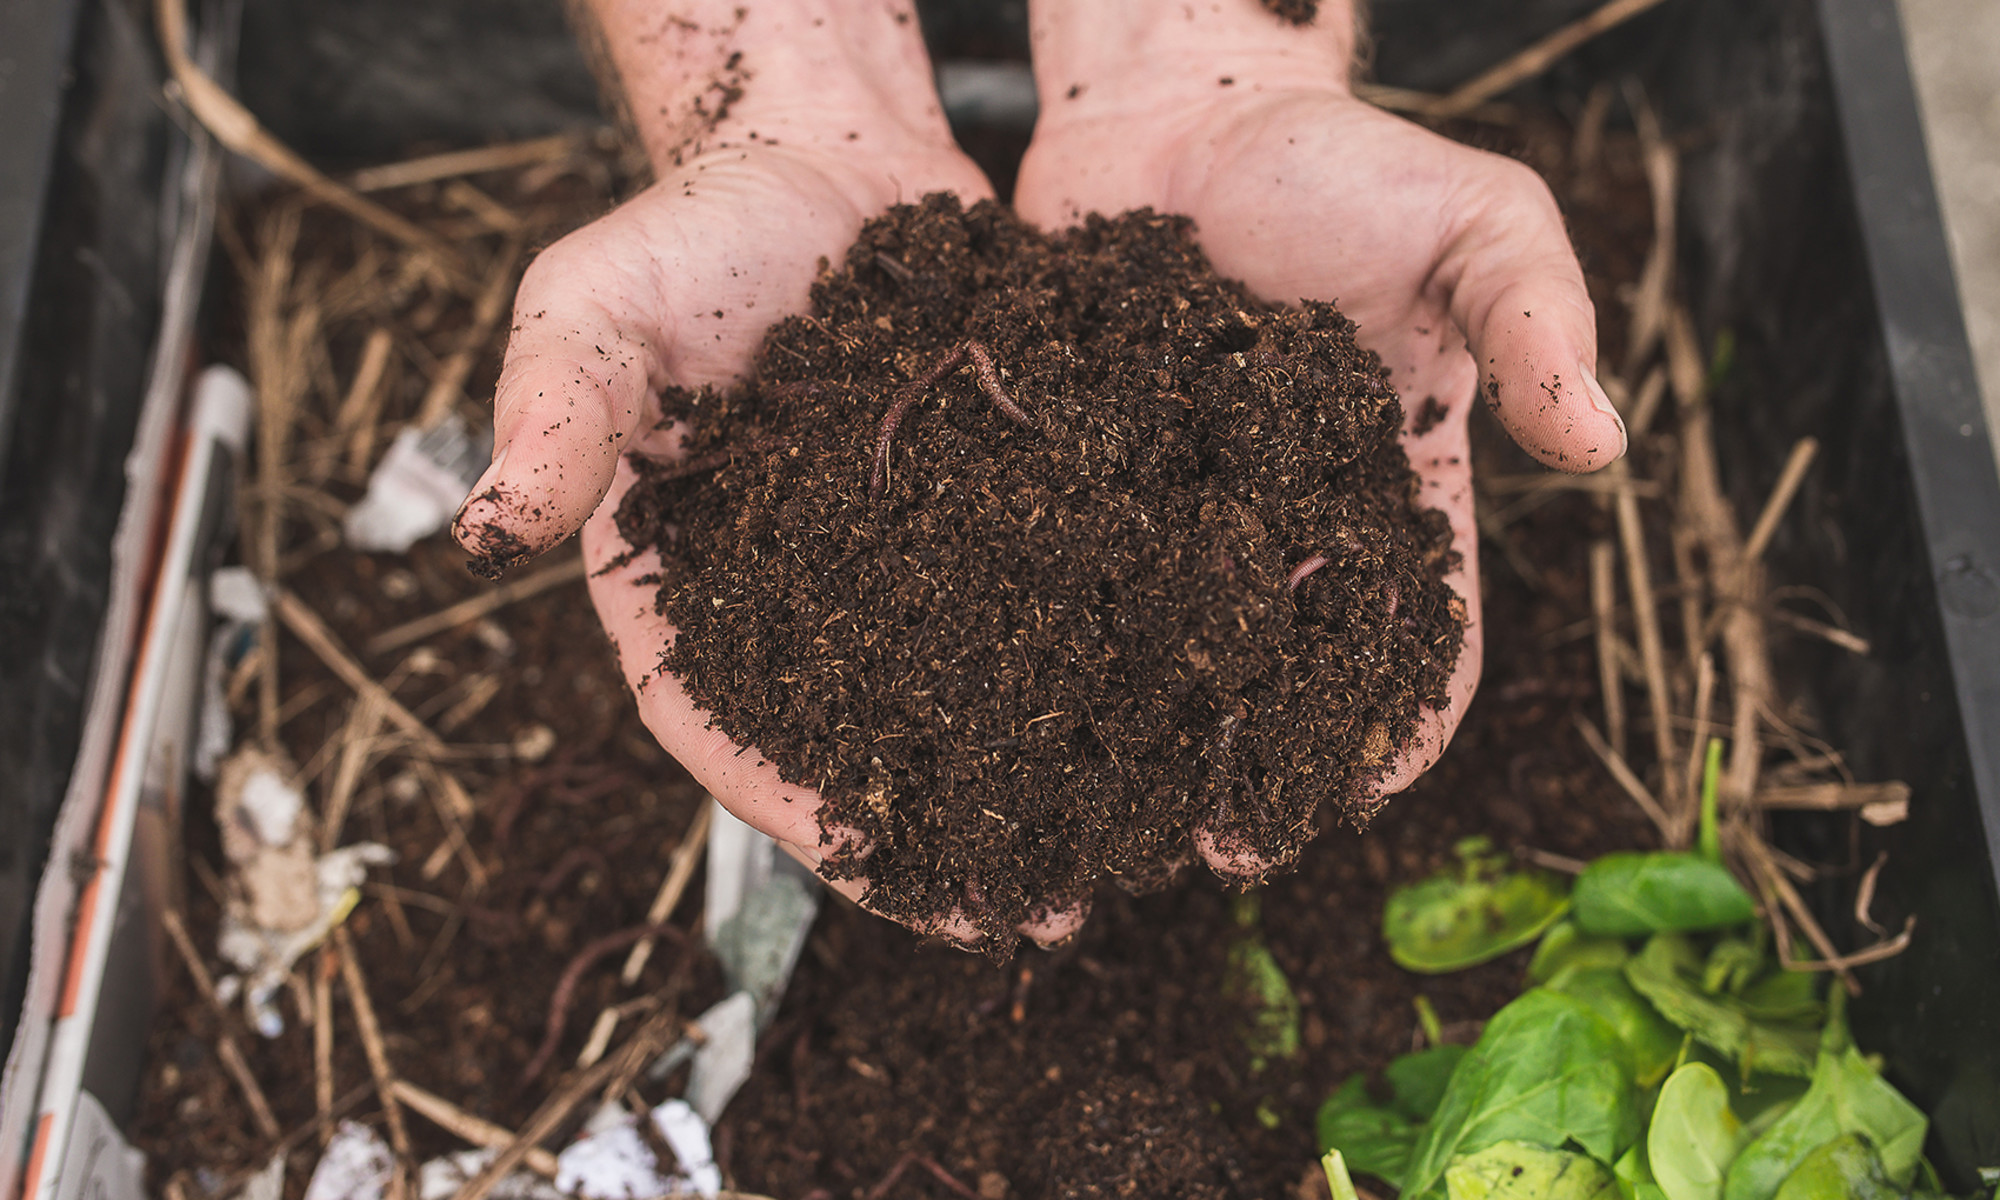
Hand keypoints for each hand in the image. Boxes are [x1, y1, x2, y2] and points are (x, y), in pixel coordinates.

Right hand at [451, 0, 1080, 943]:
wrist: (816, 156)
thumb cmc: (685, 235)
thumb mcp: (593, 306)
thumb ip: (554, 412)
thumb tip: (478, 530)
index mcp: (681, 588)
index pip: (722, 723)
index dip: (793, 802)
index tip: (876, 863)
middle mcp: (794, 604)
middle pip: (858, 744)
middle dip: (941, 835)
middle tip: (1033, 912)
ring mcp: (897, 571)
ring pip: (962, 699)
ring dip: (1034, 783)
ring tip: (1120, 856)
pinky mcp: (987, 520)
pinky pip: (1040, 606)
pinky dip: (1091, 666)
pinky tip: (1165, 718)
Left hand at [1015, 0, 1626, 869]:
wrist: (1175, 101)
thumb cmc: (1338, 157)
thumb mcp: (1470, 216)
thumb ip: (1536, 315)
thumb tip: (1607, 445)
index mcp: (1391, 494)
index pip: (1419, 635)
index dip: (1402, 719)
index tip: (1364, 790)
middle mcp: (1283, 526)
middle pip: (1283, 677)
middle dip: (1259, 766)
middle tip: (1213, 847)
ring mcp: (1175, 513)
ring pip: (1167, 656)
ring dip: (1145, 743)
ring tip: (1102, 821)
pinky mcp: (1076, 485)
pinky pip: (1068, 582)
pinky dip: (1047, 647)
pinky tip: (1007, 711)